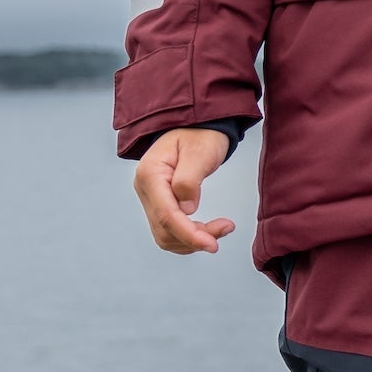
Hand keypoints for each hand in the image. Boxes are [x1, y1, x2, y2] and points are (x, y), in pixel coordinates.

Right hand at [134, 127, 236, 253]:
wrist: (197, 127)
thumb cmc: (200, 135)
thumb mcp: (200, 152)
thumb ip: (190, 180)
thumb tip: (187, 209)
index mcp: (150, 174)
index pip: (166, 214)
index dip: (189, 234)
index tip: (212, 245)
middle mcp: (145, 189)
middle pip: (165, 229)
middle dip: (195, 237)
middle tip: (227, 227)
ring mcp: (150, 198)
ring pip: (166, 235)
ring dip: (192, 240)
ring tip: (222, 227)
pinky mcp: (159, 203)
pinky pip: (169, 230)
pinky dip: (188, 236)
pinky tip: (208, 230)